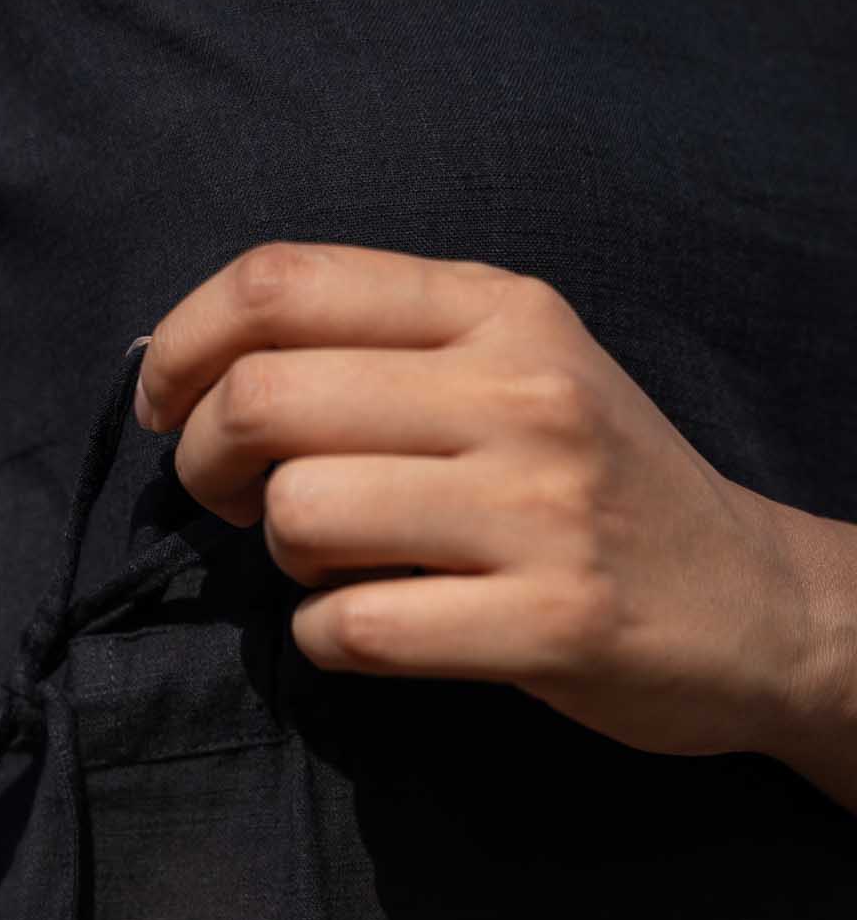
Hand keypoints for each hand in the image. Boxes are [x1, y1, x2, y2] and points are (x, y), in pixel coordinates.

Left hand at [134, 240, 822, 760]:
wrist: (755, 602)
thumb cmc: (594, 483)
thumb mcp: (516, 366)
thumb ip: (379, 346)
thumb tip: (193, 368)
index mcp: (498, 308)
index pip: (280, 281)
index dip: (181, 345)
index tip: (164, 404)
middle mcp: (520, 391)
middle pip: (263, 399)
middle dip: (201, 462)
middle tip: (224, 501)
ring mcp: (541, 508)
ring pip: (297, 517)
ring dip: (279, 557)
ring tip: (331, 564)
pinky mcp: (551, 622)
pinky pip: (352, 628)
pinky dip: (325, 638)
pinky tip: (369, 627)